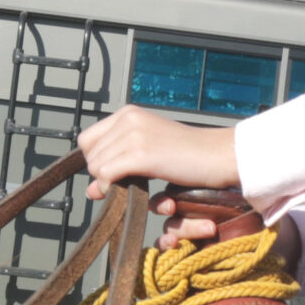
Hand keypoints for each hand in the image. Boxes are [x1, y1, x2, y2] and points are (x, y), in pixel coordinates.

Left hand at [78, 106, 240, 203]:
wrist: (217, 155)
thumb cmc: (188, 156)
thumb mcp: (147, 155)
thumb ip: (117, 166)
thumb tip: (91, 190)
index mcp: (128, 114)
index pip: (87, 139)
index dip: (96, 160)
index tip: (113, 172)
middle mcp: (128, 119)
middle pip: (90, 155)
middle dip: (101, 173)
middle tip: (125, 182)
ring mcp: (134, 135)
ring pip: (96, 166)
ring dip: (109, 182)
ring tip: (133, 184)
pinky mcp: (141, 154)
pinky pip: (106, 175)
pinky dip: (111, 188)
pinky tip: (129, 190)